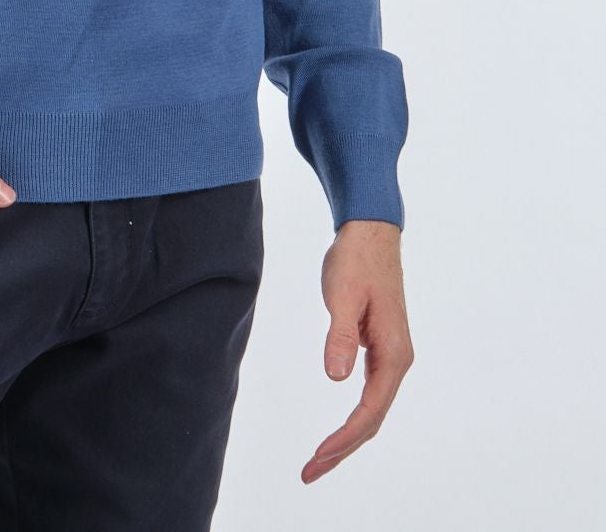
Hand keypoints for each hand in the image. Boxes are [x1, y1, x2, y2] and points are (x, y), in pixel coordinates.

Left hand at [301, 218, 413, 485]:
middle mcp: (397, 360)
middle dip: (342, 449)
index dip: (343, 438)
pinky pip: (369, 394)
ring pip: (372, 409)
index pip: (370, 410)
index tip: (317, 457)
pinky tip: (337, 430)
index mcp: (394, 354)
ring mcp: (390, 356)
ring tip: (318, 461)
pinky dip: (352, 417)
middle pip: (372, 419)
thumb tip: (336, 378)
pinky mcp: (379, 348)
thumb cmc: (356, 260)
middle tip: (309, 472)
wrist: (370, 232)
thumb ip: (340, 336)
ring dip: (348, 438)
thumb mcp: (342, 294)